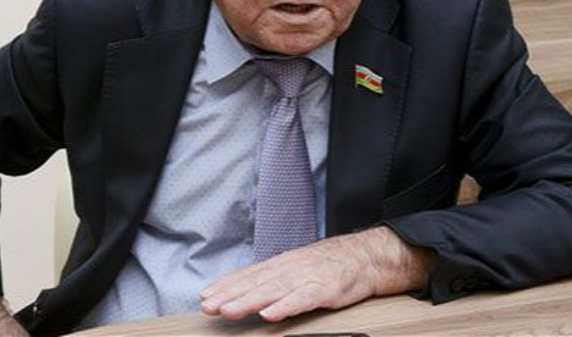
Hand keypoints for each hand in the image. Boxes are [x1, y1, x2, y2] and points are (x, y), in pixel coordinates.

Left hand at [200, 226, 435, 321]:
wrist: (366, 257)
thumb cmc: (330, 265)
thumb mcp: (297, 268)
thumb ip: (274, 279)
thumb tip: (246, 290)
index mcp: (282, 264)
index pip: (249, 275)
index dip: (226, 285)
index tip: (205, 296)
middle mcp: (291, 268)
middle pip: (255, 283)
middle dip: (230, 295)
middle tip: (209, 306)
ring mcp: (307, 278)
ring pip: (273, 291)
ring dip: (249, 301)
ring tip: (229, 311)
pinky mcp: (325, 289)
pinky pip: (303, 299)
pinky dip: (286, 306)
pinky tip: (271, 314)